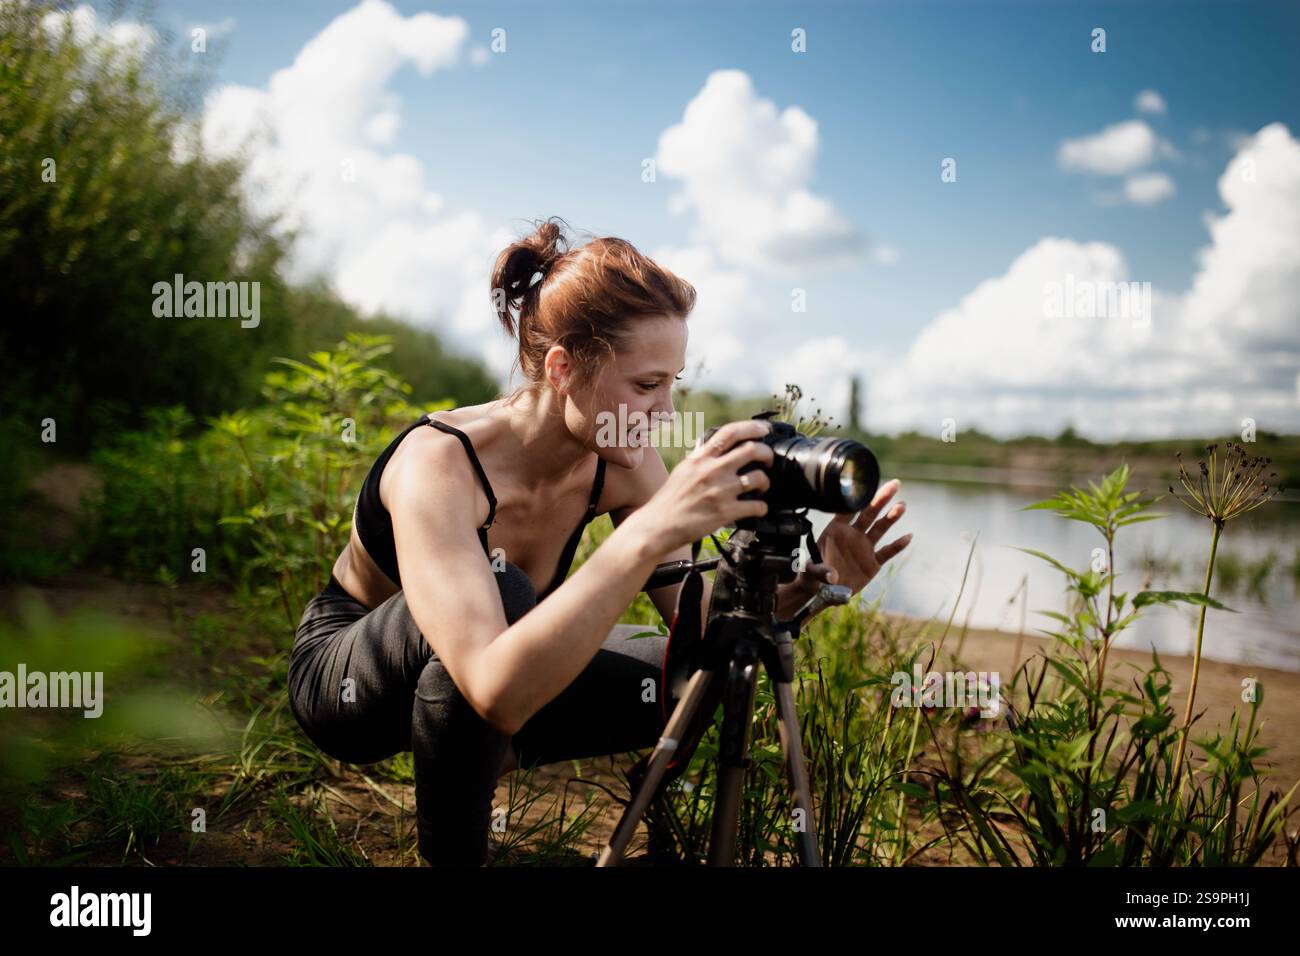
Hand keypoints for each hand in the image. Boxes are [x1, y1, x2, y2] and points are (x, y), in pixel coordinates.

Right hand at [636, 419, 774, 555]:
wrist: (658, 526)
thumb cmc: (669, 500)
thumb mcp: (683, 470)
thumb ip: (700, 457)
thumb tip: (712, 445)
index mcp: (701, 458)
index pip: (730, 432)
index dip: (752, 427)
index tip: (764, 429)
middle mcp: (712, 471)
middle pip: (751, 450)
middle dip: (767, 453)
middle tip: (768, 460)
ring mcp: (720, 491)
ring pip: (759, 478)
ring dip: (766, 482)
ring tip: (762, 488)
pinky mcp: (725, 512)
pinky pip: (757, 506)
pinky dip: (762, 507)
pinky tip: (757, 509)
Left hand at [784, 478, 912, 605]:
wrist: (824, 591)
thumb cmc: (813, 575)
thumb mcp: (811, 572)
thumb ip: (820, 571)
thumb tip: (831, 576)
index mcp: (836, 530)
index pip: (847, 509)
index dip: (856, 498)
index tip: (866, 485)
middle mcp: (852, 535)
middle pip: (869, 513)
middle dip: (881, 499)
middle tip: (894, 484)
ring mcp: (864, 547)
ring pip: (880, 528)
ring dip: (891, 517)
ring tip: (901, 505)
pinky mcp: (873, 562)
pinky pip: (887, 552)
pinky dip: (897, 545)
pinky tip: (908, 537)